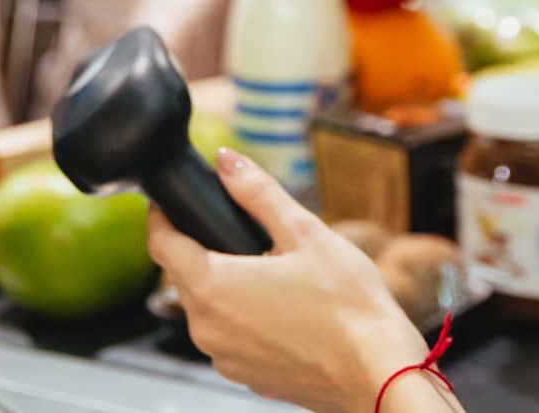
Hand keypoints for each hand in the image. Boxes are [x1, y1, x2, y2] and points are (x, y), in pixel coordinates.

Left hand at [149, 150, 434, 412]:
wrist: (378, 372)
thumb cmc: (348, 306)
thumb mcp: (304, 232)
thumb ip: (258, 192)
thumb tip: (227, 161)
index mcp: (212, 287)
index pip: (160, 244)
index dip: (162, 216)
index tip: (171, 203)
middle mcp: (207, 330)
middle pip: (184, 276)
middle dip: (204, 250)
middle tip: (244, 233)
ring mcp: (225, 359)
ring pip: (208, 309)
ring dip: (227, 286)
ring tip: (274, 271)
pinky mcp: (247, 377)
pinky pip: (231, 337)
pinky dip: (246, 318)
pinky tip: (285, 308)